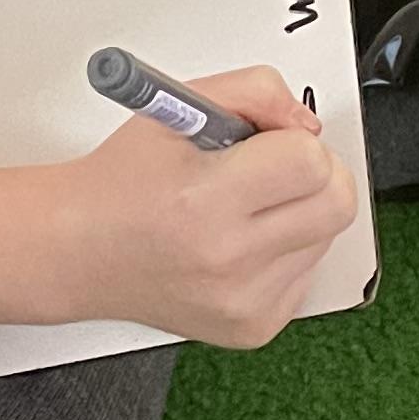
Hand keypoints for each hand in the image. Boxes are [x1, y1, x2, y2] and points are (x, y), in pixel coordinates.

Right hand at [52, 70, 356, 347]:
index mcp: (203, 201)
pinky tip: (239, 243)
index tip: (269, 140)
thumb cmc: (123, 181)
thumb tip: (308, 124)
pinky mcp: (253, 327)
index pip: (309, 161)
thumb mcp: (176, 107)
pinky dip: (285, 251)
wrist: (81, 251)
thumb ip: (254, 92)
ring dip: (299, 213)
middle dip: (316, 173)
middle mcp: (226, 260)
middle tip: (275, 168)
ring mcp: (243, 302)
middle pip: (338, 203)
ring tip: (242, 208)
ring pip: (327, 238)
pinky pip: (307, 273)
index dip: (294, 138)